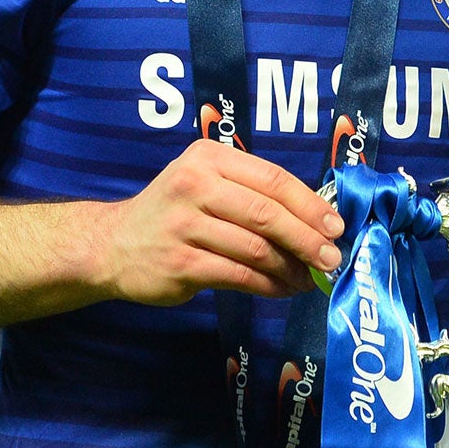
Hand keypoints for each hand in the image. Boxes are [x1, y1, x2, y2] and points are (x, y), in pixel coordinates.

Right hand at [92, 140, 345, 304]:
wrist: (112, 244)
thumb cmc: (174, 211)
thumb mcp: (207, 183)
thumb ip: (252, 192)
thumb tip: (316, 219)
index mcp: (209, 158)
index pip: (273, 179)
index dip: (310, 204)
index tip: (336, 225)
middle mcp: (194, 185)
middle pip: (267, 214)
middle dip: (307, 238)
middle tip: (331, 257)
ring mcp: (184, 225)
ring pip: (256, 248)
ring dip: (291, 267)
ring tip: (310, 278)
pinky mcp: (180, 263)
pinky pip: (238, 275)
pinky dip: (268, 285)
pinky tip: (283, 289)